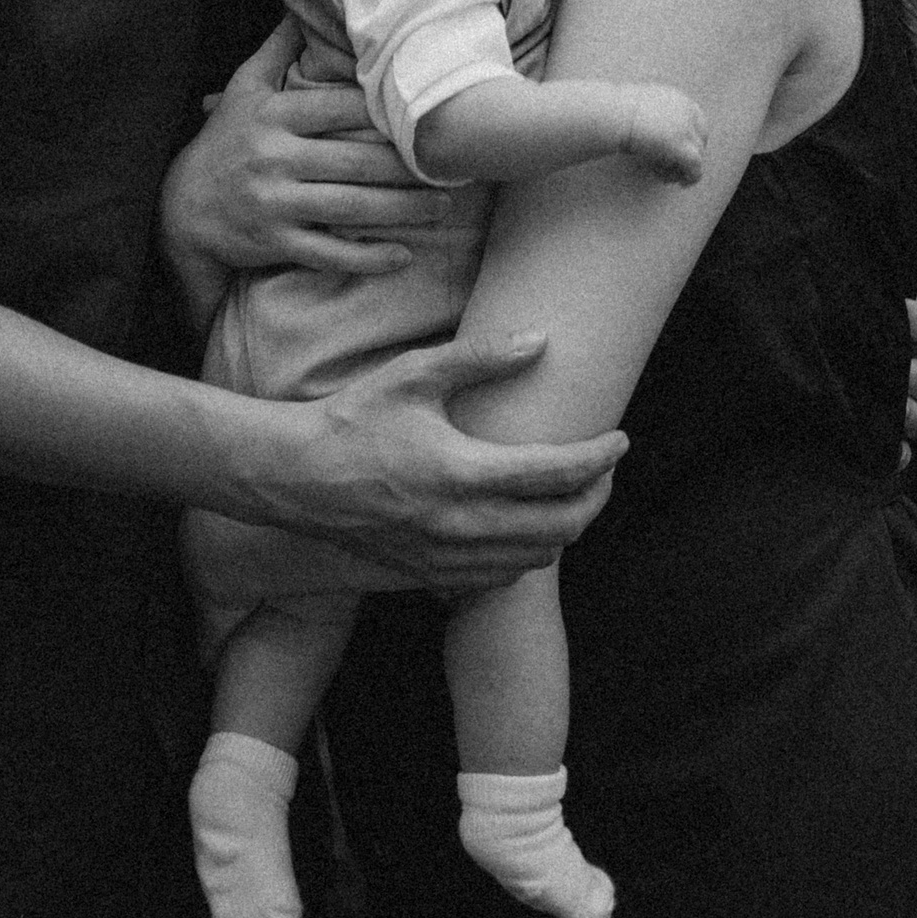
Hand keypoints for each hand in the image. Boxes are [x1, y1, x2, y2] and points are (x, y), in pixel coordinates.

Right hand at [160, 17, 434, 279]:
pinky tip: (402, 256)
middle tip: (455, 170)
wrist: (181, 207)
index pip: (341, 109)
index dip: (387, 114)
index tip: (429, 117)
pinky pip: (328, 252)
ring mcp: (275, 203)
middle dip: (409, 169)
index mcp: (275, 116)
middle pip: (356, 162)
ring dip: (403, 211)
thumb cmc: (224, 141)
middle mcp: (275, 157)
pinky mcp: (274, 242)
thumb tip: (300, 4)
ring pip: (350, 208)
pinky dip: (367, 257)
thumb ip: (276, 49)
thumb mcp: (243, 88)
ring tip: (443, 207)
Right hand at [244, 329, 627, 595]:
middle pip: (561, 526)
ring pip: (537, 557)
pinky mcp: (432, 577)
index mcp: (462, 472)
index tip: (620, 439)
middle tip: (604, 469)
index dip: (600, 457)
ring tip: (572, 494)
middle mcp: (461, 525)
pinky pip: (502, 577)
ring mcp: (447, 559)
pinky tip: (526, 523)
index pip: (557, 473)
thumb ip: (481, 357)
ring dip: (567, 528)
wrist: (296, 479)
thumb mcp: (415, 374)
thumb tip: (542, 340)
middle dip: (597, 497)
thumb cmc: (354, 417)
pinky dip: (530, 552)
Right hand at [619, 83, 708, 182]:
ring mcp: (688, 131)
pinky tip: (677, 182)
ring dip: (682, 167)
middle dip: (688, 154)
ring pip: (697, 156)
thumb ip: (654, 116)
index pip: (697, 120)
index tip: (679, 150)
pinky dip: (688, 178)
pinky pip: (695, 169)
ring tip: (665, 176)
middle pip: (699, 138)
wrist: (614, 115)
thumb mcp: (640, 105)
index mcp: (678, 99)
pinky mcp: (685, 150)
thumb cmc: (616, 110)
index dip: (690, 137)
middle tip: (673, 167)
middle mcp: (688, 112)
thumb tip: (653, 135)